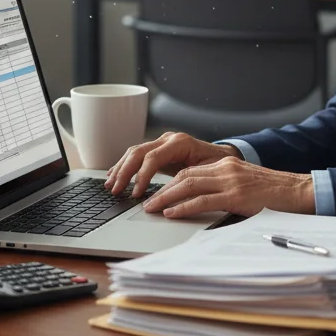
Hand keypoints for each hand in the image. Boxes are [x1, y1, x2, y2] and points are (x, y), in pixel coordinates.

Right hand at [105, 131, 240, 197]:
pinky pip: (137, 155)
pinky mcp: (159, 150)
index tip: (136, 194)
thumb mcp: (210, 173)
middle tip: (115, 190)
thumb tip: (176, 195)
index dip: (142, 176)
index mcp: (180, 142)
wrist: (224, 157)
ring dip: (121, 168)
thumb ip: (192, 180)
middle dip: (125, 171)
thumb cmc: (220, 166)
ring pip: (134, 152)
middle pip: (139, 152)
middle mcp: (169, 139)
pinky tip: (114, 174)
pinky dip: (125, 165)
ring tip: (110, 184)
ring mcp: (162, 142)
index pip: (153, 157)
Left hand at [142, 158, 314, 218]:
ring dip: (166, 198)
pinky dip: (183, 206)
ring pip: (188, 185)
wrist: (299, 191)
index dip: (169, 183)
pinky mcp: (236, 195)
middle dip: (161, 189)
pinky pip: (202, 200)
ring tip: (152, 209)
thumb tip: (201, 203)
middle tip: (146, 202)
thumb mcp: (245, 185)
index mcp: (226, 165)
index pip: (190, 171)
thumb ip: (224, 189)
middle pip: (184, 175)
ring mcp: (230, 181)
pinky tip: (172, 213)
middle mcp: (225, 169)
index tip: (156, 194)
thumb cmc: (274, 193)